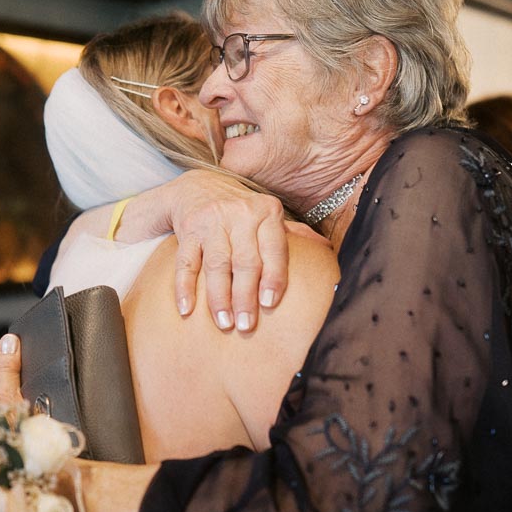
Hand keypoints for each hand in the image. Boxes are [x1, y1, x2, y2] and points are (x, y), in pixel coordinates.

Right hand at [163, 170, 288, 330]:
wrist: (197, 186)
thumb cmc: (241, 210)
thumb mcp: (268, 215)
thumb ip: (294, 233)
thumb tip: (327, 250)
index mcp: (267, 211)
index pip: (273, 248)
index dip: (273, 277)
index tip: (270, 304)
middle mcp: (240, 214)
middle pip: (244, 261)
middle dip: (245, 296)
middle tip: (247, 326)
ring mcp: (211, 221)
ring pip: (217, 264)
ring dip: (218, 297)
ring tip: (224, 323)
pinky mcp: (188, 230)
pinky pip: (186, 262)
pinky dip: (184, 287)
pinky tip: (186, 310)